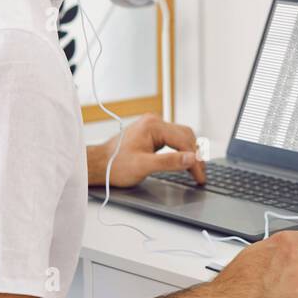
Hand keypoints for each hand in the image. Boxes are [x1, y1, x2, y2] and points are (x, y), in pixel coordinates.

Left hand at [88, 114, 206, 188]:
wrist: (98, 165)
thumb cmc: (115, 165)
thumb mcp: (144, 166)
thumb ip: (170, 162)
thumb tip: (191, 158)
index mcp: (153, 126)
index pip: (184, 141)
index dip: (195, 160)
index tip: (200, 176)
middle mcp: (154, 122)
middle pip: (186, 136)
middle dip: (195, 156)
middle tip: (200, 175)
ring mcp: (153, 126)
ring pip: (181, 137)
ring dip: (189, 152)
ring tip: (195, 170)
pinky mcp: (151, 133)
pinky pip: (173, 139)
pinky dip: (181, 150)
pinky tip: (184, 161)